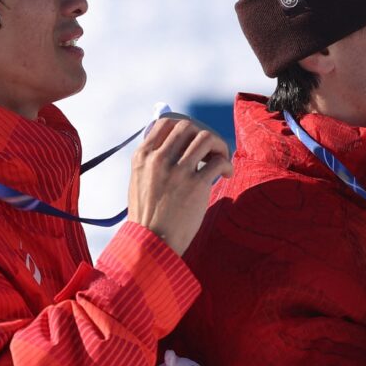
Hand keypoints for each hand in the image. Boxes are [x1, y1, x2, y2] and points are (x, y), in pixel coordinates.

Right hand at [128, 117, 232, 254]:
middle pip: (188, 127)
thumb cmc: (147, 216)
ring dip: (218, 145)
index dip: (184, 128)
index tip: (192, 142)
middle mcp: (159, 159)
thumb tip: (172, 144)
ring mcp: (178, 171)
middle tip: (210, 151)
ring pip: (206, 138)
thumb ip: (151, 162)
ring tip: (220, 160)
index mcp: (142, 157)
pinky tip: (226, 175)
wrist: (152, 242)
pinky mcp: (196, 185)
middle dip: (203, 135)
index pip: (166, 124)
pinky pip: (219, 161)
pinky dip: (226, 164)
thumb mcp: (139, 182)